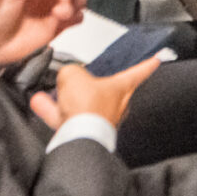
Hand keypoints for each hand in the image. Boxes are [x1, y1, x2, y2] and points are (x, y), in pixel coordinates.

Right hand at [30, 54, 161, 132]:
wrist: (78, 135)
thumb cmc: (87, 107)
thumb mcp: (75, 75)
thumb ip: (71, 71)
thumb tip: (67, 76)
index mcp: (121, 88)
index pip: (139, 72)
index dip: (148, 64)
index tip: (157, 59)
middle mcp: (114, 105)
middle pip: (106, 89)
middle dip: (92, 83)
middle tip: (80, 78)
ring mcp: (99, 119)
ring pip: (81, 103)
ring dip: (65, 97)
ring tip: (51, 90)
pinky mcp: (83, 131)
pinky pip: (67, 116)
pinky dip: (53, 110)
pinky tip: (39, 102)